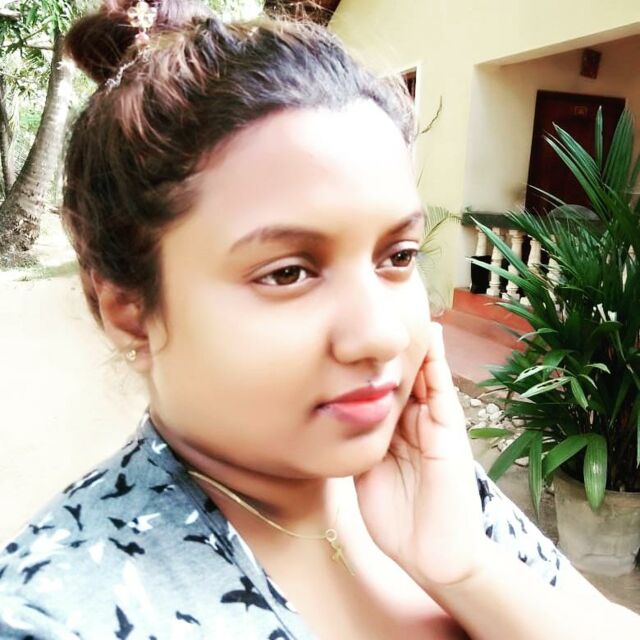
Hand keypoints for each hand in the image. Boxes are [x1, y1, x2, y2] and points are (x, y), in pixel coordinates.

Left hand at [354, 322, 487, 586]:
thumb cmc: (396, 520)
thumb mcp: (365, 474)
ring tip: (405, 308)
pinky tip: (430, 337)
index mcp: (389, 432)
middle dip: (386, 346)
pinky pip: (442, 391)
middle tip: (379, 308)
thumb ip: (355, 446)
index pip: (375, 388)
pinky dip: (437, 364)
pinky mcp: (450, 433)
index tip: (348, 338)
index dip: (363, 364)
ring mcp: (432, 426)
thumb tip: (331, 419)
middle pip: (397, 374)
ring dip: (412, 345)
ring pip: (421, 375)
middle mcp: (411, 423)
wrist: (432, 555)